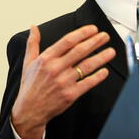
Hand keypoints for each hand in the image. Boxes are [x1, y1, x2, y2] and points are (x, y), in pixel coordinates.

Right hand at [11, 24, 115, 138]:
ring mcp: (64, 82)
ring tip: (111, 51)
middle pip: (79, 51)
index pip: (68, 41)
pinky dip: (97, 77)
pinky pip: (87, 83)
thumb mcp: (28, 62)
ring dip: (101, 57)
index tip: (92, 29)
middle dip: (95, 42)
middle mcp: (56, 69)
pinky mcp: (70, 95)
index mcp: (47, 59)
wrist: (29, 111)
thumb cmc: (30, 86)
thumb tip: (33, 27)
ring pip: (86, 66)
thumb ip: (32, 43)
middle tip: (105, 36)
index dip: (82, 33)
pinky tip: (105, 71)